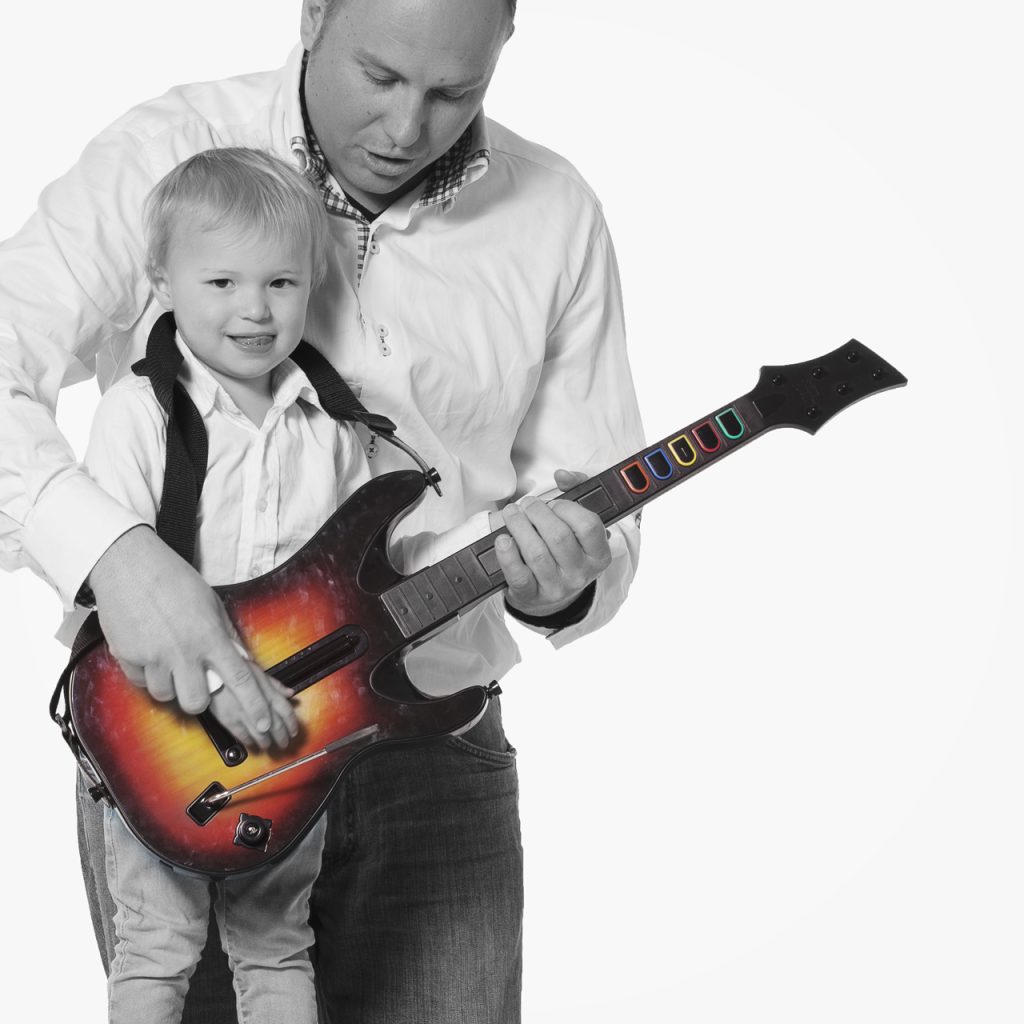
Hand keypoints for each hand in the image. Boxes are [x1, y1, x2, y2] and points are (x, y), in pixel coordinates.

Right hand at [88, 526, 297, 749]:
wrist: (129, 564)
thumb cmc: (174, 582)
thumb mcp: (211, 607)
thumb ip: (225, 639)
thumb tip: (243, 663)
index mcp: (210, 636)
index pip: (240, 680)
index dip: (255, 706)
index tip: (264, 724)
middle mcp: (184, 650)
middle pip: (197, 702)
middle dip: (198, 701)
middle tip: (195, 684)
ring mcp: (155, 656)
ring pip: (166, 696)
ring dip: (170, 684)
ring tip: (169, 658)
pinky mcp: (129, 657)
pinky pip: (141, 682)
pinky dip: (146, 673)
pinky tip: (149, 649)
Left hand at [491, 469, 610, 617]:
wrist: (549, 594)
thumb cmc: (564, 551)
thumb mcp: (578, 524)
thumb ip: (576, 491)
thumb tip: (563, 475)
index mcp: (598, 554)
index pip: (589, 526)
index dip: (567, 508)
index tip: (554, 504)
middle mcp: (580, 573)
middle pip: (559, 537)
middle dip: (538, 513)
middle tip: (527, 505)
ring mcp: (556, 587)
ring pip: (537, 553)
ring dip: (519, 527)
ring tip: (512, 514)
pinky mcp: (531, 595)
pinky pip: (518, 575)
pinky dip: (507, 554)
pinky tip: (502, 539)